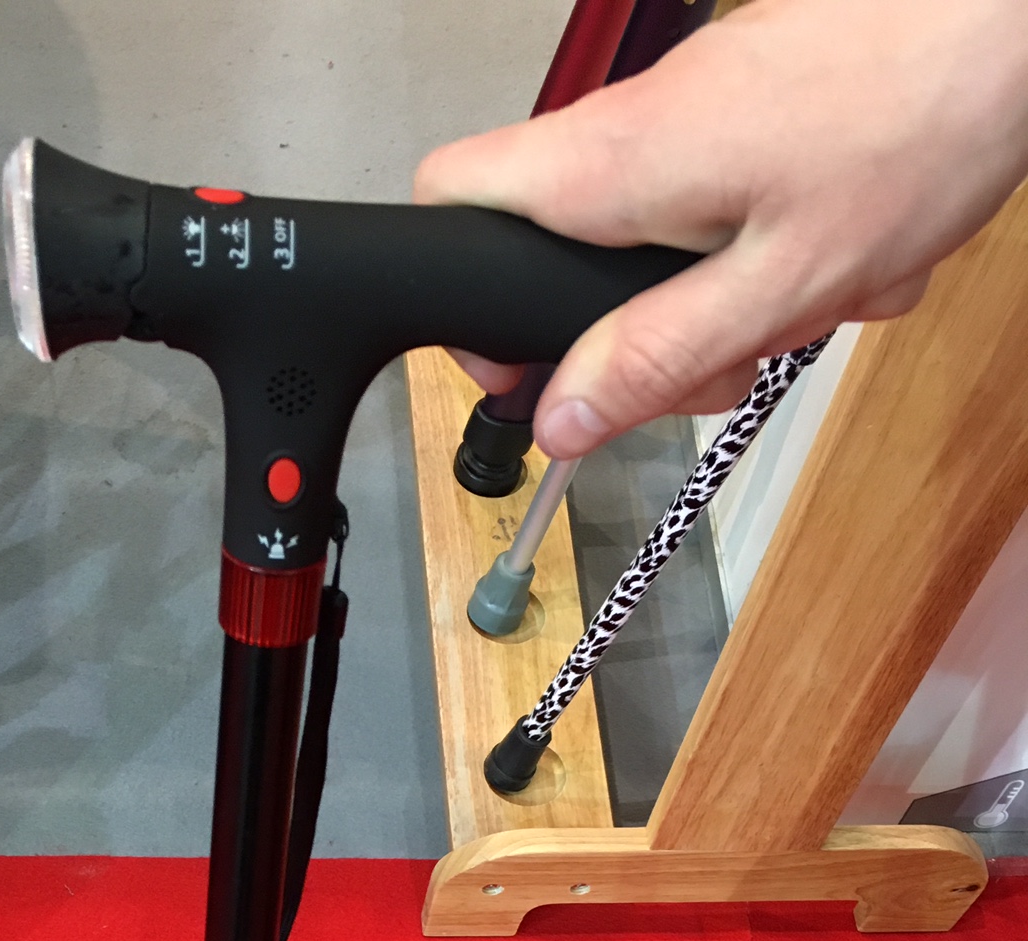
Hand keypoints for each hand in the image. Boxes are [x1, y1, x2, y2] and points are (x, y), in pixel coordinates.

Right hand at [414, 0, 1027, 455]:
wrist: (1012, 18)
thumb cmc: (915, 125)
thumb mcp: (778, 286)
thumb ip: (656, 357)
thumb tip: (562, 421)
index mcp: (612, 165)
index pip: (449, 200)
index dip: (463, 297)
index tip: (522, 366)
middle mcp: (633, 124)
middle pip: (560, 248)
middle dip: (630, 331)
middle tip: (706, 365)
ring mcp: (692, 107)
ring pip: (655, 238)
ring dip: (722, 301)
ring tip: (805, 302)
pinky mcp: (748, 103)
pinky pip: (725, 205)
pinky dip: (774, 253)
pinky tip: (840, 255)